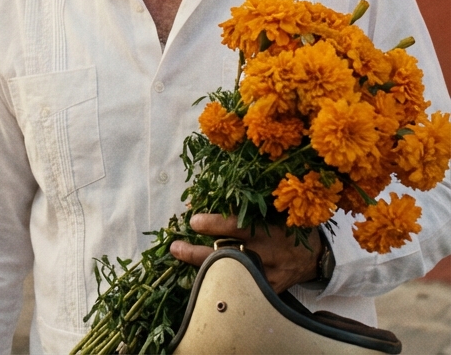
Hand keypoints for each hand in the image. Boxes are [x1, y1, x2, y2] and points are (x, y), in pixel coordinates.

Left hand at [169, 213, 318, 293]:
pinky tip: (201, 277)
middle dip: (198, 253)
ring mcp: (269, 276)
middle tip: (176, 247)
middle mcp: (269, 255)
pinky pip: (240, 290)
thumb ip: (247, 208)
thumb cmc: (288, 227)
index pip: (239, 227)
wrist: (315, 256)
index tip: (193, 221)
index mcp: (272, 230)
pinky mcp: (269, 292)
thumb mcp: (274, 212)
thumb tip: (205, 199)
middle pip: (228, 256)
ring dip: (202, 268)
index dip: (215, 224)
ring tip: (181, 259)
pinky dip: (219, 283)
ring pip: (230, 275)